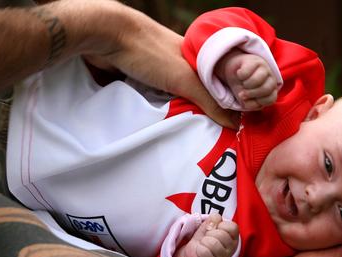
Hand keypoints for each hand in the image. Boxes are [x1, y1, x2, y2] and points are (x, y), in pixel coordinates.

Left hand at [82, 1, 238, 128]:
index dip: (226, 103)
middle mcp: (178, 63)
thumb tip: (235, 123)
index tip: (232, 126)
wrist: (105, 36)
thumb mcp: (185, 79)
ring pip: (172, 98)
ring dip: (175, 113)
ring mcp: (157, 70)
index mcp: (195, 58)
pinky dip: (155, 111)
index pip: (218, 84)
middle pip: (195, 93)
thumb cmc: (149, 51)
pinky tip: (159, 124)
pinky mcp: (137, 78)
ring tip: (185, 134)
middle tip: (208, 136)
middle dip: (199, 112)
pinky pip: (151, 100)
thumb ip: (209, 100)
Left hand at [174, 213, 238, 256]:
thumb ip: (215, 219)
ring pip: (212, 243)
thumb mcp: (210, 225)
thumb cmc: (205, 239)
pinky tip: (201, 251)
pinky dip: (199, 249)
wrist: (194, 254)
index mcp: (233, 238)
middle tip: (208, 238)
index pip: (233, 227)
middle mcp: (231, 249)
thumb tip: (214, 220)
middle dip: (210, 233)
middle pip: (221, 235)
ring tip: (204, 244)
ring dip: (204, 241)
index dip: (221, 225)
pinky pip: (204, 252)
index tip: (215, 228)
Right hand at [216, 49, 277, 109]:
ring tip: (242, 83)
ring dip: (246, 84)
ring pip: (257, 80)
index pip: (271, 99)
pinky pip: (246, 72)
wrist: (235, 69)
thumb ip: (250, 104)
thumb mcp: (246, 99)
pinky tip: (240, 74)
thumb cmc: (243, 86)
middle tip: (242, 93)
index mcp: (272, 90)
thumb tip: (246, 101)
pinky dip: (240, 75)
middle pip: (265, 89)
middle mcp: (271, 78)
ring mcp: (265, 68)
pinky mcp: (255, 60)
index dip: (258, 102)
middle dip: (251, 93)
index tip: (250, 100)